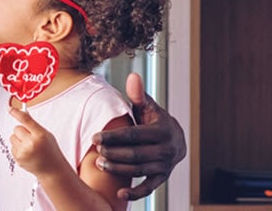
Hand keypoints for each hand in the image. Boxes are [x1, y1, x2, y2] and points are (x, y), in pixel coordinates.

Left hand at [8, 106, 67, 176]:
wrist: (52, 170)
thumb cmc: (50, 151)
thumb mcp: (46, 135)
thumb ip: (34, 125)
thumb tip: (23, 113)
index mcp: (40, 135)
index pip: (25, 120)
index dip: (16, 113)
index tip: (10, 109)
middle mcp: (31, 143)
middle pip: (17, 128)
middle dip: (22, 131)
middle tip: (30, 137)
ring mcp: (23, 152)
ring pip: (12, 137)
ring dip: (19, 139)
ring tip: (29, 146)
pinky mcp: (18, 158)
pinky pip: (12, 146)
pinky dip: (18, 148)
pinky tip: (27, 153)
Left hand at [92, 73, 185, 199]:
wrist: (176, 141)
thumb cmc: (155, 121)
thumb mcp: (149, 107)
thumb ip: (138, 95)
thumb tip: (132, 75)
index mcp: (162, 130)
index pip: (134, 134)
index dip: (113, 137)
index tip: (95, 137)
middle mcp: (166, 149)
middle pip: (135, 154)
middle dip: (114, 153)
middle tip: (96, 152)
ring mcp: (164, 165)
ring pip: (139, 169)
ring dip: (118, 169)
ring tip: (100, 165)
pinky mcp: (162, 178)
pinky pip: (149, 188)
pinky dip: (136, 193)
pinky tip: (120, 195)